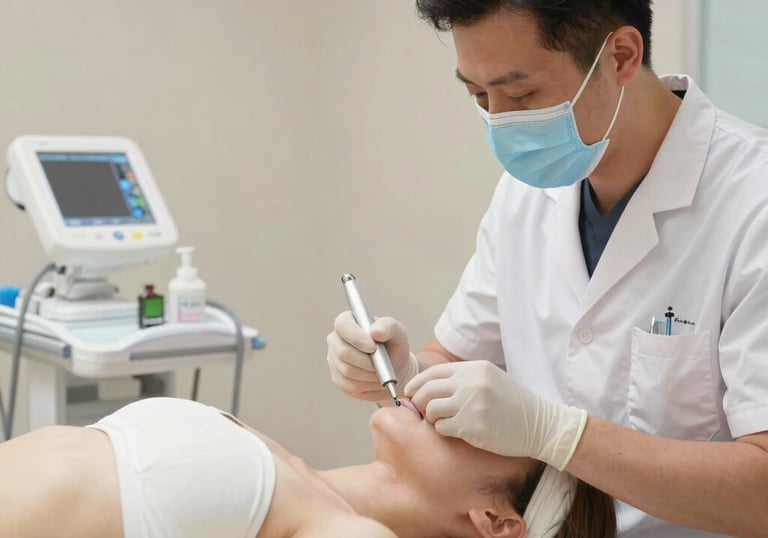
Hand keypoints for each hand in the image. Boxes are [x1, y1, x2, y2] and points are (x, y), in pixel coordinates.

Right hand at [326, 311, 417, 401]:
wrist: (393, 368)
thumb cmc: (393, 345)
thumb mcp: (397, 332)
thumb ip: (388, 327)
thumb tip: (374, 331)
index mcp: (347, 321)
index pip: (342, 325)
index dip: (356, 337)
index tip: (373, 347)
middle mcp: (336, 339)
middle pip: (342, 352)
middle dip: (366, 361)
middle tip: (381, 364)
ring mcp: (333, 359)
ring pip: (346, 370)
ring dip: (368, 374)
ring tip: (381, 371)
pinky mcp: (337, 378)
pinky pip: (349, 384)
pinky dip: (366, 385)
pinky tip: (374, 379)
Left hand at [404, 360, 587, 469]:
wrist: (539, 424)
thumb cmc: (512, 404)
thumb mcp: (489, 379)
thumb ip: (461, 380)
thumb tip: (426, 389)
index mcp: (474, 368)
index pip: (433, 373)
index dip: (417, 384)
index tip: (410, 393)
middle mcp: (471, 383)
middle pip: (427, 390)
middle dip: (418, 401)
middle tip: (421, 410)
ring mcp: (472, 404)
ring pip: (431, 409)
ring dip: (432, 418)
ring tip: (442, 422)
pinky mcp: (473, 426)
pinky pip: (442, 427)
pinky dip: (443, 430)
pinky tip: (455, 431)